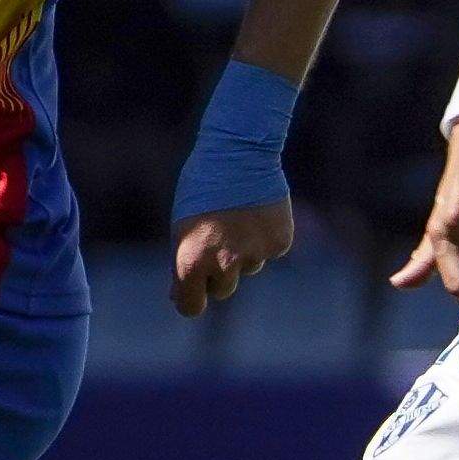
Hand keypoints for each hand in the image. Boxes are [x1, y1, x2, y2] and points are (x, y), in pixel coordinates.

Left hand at [170, 200, 291, 317]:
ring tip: (237, 218)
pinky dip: (263, 238)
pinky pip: (268, 251)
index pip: (191, 307)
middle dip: (218, 272)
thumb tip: (180, 296)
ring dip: (242, 252)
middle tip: (217, 238)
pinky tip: (256, 213)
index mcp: (191, 261)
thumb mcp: (182, 226)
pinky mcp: (279, 244)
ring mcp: (255, 255)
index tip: (192, 290)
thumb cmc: (202, 188)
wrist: (239, 152)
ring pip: (248, 268)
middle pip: (223, 290)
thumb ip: (182, 263)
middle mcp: (224, 264)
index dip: (191, 297)